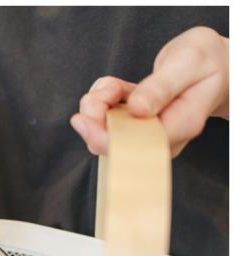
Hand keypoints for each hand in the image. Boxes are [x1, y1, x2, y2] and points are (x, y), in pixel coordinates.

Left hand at [71, 26, 228, 156]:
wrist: (217, 65)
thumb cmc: (206, 62)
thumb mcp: (188, 63)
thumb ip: (162, 87)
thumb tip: (137, 110)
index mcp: (182, 125)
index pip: (137, 145)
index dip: (105, 136)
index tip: (85, 117)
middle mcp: (164, 137)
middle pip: (116, 144)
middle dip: (96, 118)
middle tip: (99, 93)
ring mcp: (148, 133)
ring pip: (107, 131)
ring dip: (98, 105)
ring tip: (113, 85)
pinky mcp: (136, 125)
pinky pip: (108, 119)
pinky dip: (103, 100)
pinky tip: (115, 87)